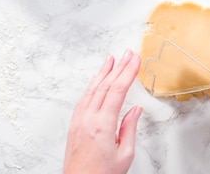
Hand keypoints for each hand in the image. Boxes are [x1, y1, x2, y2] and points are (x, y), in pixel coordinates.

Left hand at [63, 50, 142, 173]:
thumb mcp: (124, 155)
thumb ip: (129, 129)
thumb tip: (134, 110)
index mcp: (102, 125)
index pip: (117, 91)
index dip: (127, 72)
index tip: (135, 60)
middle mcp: (88, 119)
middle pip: (105, 85)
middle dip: (118, 67)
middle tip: (127, 53)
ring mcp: (79, 120)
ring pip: (92, 89)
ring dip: (103, 72)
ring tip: (111, 59)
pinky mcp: (74, 125)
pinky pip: (84, 98)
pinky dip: (92, 85)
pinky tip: (96, 79)